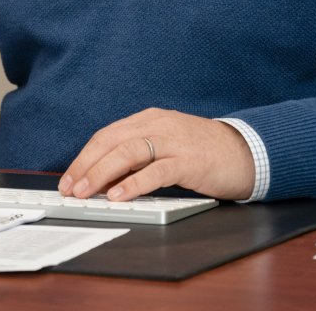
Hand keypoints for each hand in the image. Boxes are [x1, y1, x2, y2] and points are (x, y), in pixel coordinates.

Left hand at [57, 108, 254, 202]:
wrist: (246, 152)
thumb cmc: (203, 152)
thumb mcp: (166, 145)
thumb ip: (139, 155)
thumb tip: (104, 178)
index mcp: (149, 119)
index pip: (107, 135)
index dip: (84, 157)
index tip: (69, 178)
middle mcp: (157, 125)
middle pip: (111, 142)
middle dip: (86, 166)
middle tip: (70, 188)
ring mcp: (173, 141)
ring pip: (127, 153)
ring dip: (101, 174)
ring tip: (86, 192)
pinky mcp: (188, 161)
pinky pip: (155, 171)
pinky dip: (132, 184)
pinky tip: (118, 196)